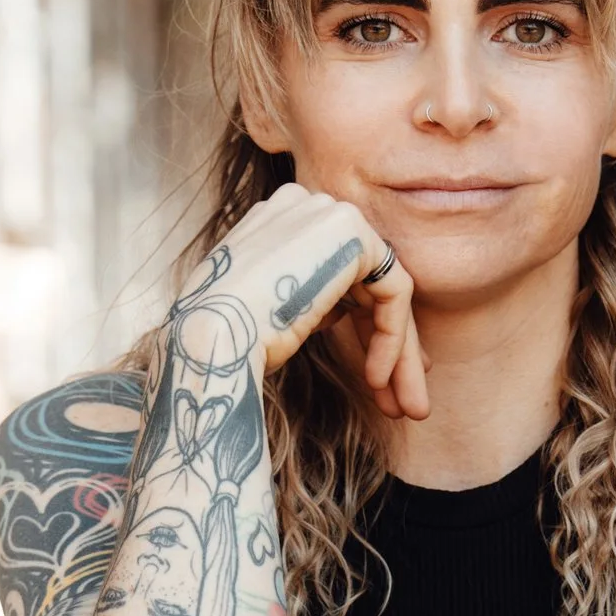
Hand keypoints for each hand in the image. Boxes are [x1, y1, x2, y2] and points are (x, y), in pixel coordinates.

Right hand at [200, 182, 427, 421]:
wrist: (209, 337)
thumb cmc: (226, 340)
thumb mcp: (271, 312)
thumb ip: (309, 300)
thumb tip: (344, 315)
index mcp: (278, 223)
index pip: (338, 275)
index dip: (363, 327)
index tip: (377, 375)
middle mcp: (304, 207)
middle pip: (365, 284)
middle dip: (389, 345)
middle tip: (403, 400)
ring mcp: (326, 213)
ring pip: (384, 290)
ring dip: (398, 354)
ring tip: (406, 408)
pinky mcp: (351, 231)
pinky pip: (392, 290)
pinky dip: (392, 338)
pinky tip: (375, 378)